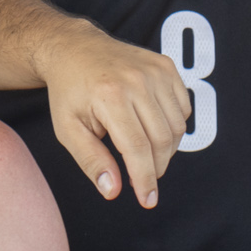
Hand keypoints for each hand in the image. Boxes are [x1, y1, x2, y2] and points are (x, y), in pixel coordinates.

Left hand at [38, 24, 190, 208]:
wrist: (74, 49)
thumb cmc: (69, 92)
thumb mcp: (68, 129)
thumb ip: (91, 161)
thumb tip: (112, 191)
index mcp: (110, 96)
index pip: (137, 148)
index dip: (145, 179)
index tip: (148, 201)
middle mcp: (137, 80)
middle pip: (161, 140)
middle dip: (155, 167)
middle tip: (142, 178)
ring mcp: (155, 71)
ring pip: (177, 127)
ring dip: (166, 150)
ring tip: (144, 154)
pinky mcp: (166, 66)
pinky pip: (183, 108)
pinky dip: (173, 127)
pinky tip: (151, 128)